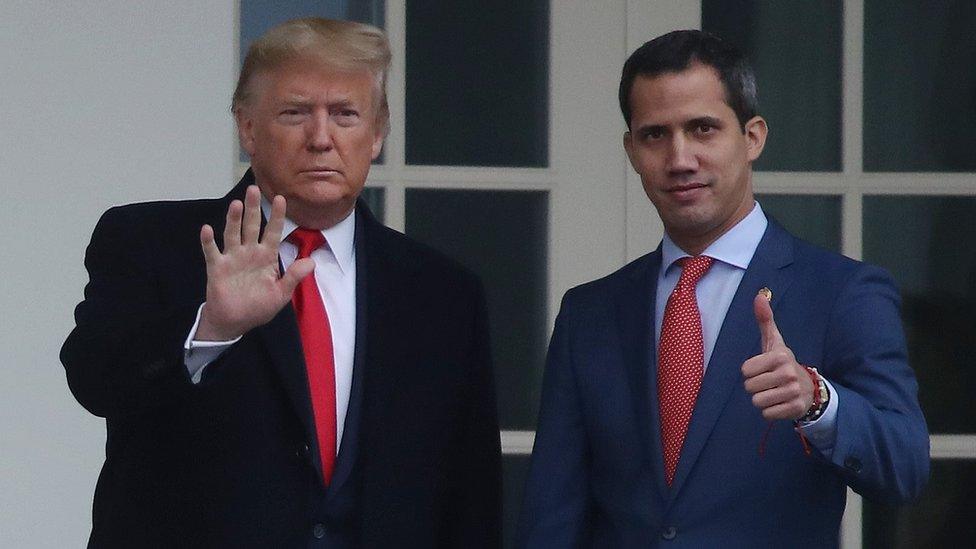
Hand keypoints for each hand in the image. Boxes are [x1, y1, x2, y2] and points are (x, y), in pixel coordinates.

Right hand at [196, 185, 314, 339]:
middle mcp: (249, 253)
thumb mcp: (280, 294)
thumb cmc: (258, 307)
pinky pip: (212, 251)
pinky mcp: (217, 267)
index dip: (278, 216)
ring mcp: (232, 258)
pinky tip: (207, 229)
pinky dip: (209, 241)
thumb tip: (311, 262)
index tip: (282, 198)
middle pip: (252, 226)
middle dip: (253, 208)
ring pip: (233, 234)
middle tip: (254, 189)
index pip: (274, 232)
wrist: (234, 321)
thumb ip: (294, 277)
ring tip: (236, 204)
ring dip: (233, 219)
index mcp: (267, 257)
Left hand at [741, 293, 813, 419]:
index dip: (750, 372)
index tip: (763, 369)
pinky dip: (770, 411)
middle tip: (769, 382)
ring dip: (762, 400)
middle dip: (755, 387)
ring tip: (773, 393)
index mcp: (780, 356)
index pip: (745, 370)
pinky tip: (779, 403)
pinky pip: (767, 414)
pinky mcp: (795, 409)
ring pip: (757, 402)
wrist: (809, 388)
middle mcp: (788, 373)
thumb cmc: (783, 363)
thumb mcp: (774, 342)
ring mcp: (793, 392)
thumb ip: (765, 320)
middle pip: (749, 387)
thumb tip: (760, 295)